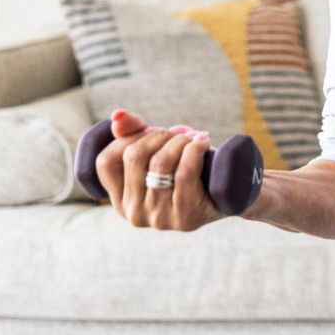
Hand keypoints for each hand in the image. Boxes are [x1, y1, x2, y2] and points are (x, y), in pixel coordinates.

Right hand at [93, 109, 226, 231]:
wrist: (230, 195)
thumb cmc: (186, 168)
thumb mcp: (156, 150)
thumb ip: (132, 132)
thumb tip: (117, 116)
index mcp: (120, 202)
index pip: (105, 162)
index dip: (126, 138)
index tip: (149, 132)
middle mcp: (134, 214)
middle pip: (134, 156)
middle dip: (159, 135)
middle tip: (178, 134)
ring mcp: (159, 219)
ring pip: (160, 162)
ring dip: (180, 141)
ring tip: (193, 139)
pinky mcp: (185, 217)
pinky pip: (184, 172)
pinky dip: (195, 149)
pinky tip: (203, 143)